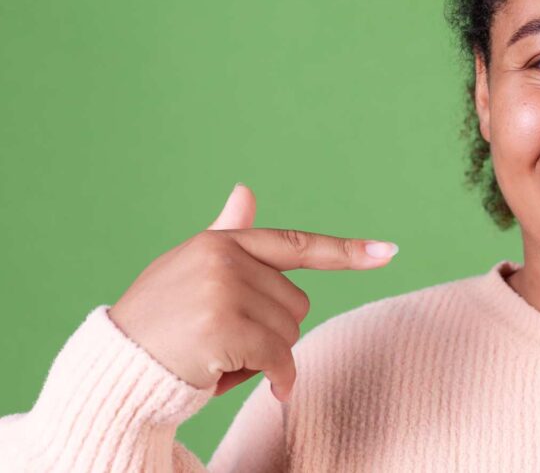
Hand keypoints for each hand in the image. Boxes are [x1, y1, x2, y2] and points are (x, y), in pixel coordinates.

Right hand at [108, 183, 398, 401]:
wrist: (114, 368)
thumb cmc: (158, 319)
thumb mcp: (191, 269)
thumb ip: (227, 235)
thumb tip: (245, 189)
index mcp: (222, 243)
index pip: (296, 244)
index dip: (347, 251)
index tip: (389, 252)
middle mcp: (226, 258)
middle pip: (298, 303)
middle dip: (272, 331)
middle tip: (224, 341)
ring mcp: (224, 290)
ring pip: (290, 332)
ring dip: (264, 357)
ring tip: (217, 355)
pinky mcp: (223, 327)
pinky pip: (279, 358)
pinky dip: (278, 380)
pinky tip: (258, 386)